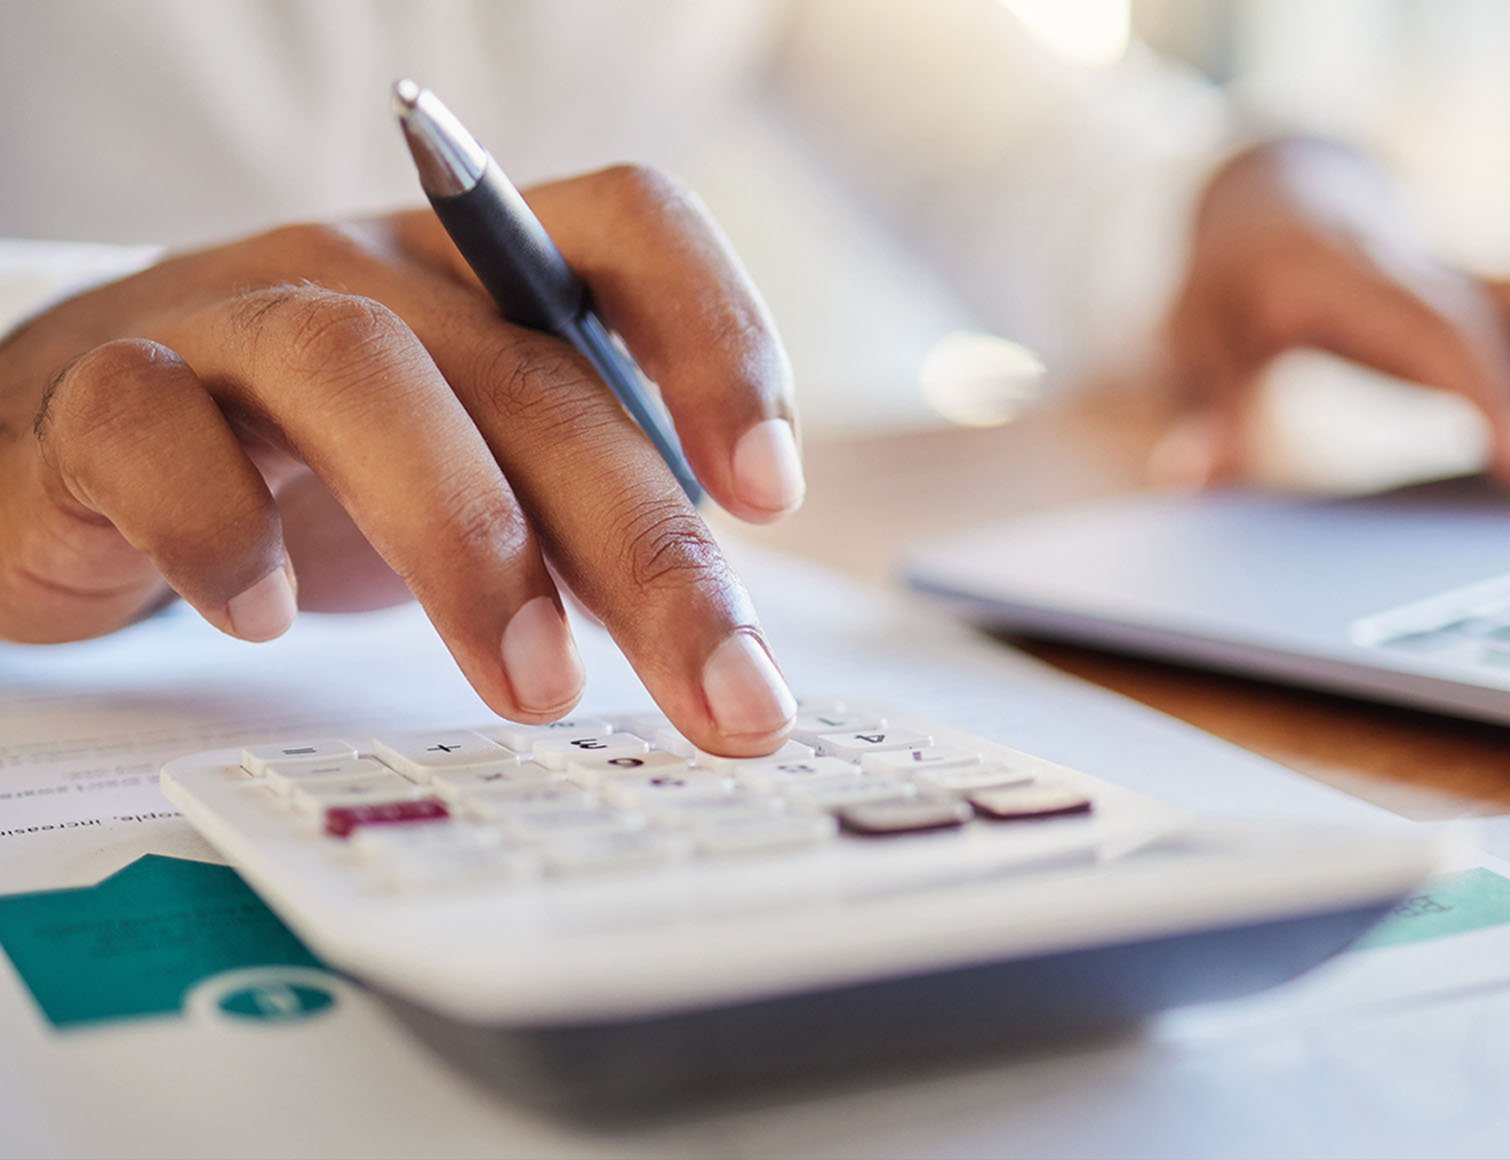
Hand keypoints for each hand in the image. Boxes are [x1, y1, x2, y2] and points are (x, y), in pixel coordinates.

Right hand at [0, 165, 803, 754]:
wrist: (89, 448)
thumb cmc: (319, 470)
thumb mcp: (481, 481)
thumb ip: (590, 531)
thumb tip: (723, 651)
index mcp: (489, 276)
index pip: (629, 230)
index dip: (717, 336)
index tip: (769, 494)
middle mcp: (376, 274)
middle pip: (532, 372)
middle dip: (645, 544)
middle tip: (721, 690)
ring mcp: (235, 319)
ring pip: (360, 372)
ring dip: (464, 536)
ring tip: (535, 684)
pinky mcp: (100, 392)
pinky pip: (154, 428)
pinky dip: (222, 527)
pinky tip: (267, 617)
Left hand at [1162, 138, 1509, 491]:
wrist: (1272, 199)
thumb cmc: (1230, 277)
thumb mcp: (1195, 336)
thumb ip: (1203, 405)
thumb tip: (1188, 476)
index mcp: (1355, 283)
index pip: (1440, 336)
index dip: (1489, 394)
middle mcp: (1421, 278)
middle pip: (1504, 322)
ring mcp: (1455, 285)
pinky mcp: (1472, 302)